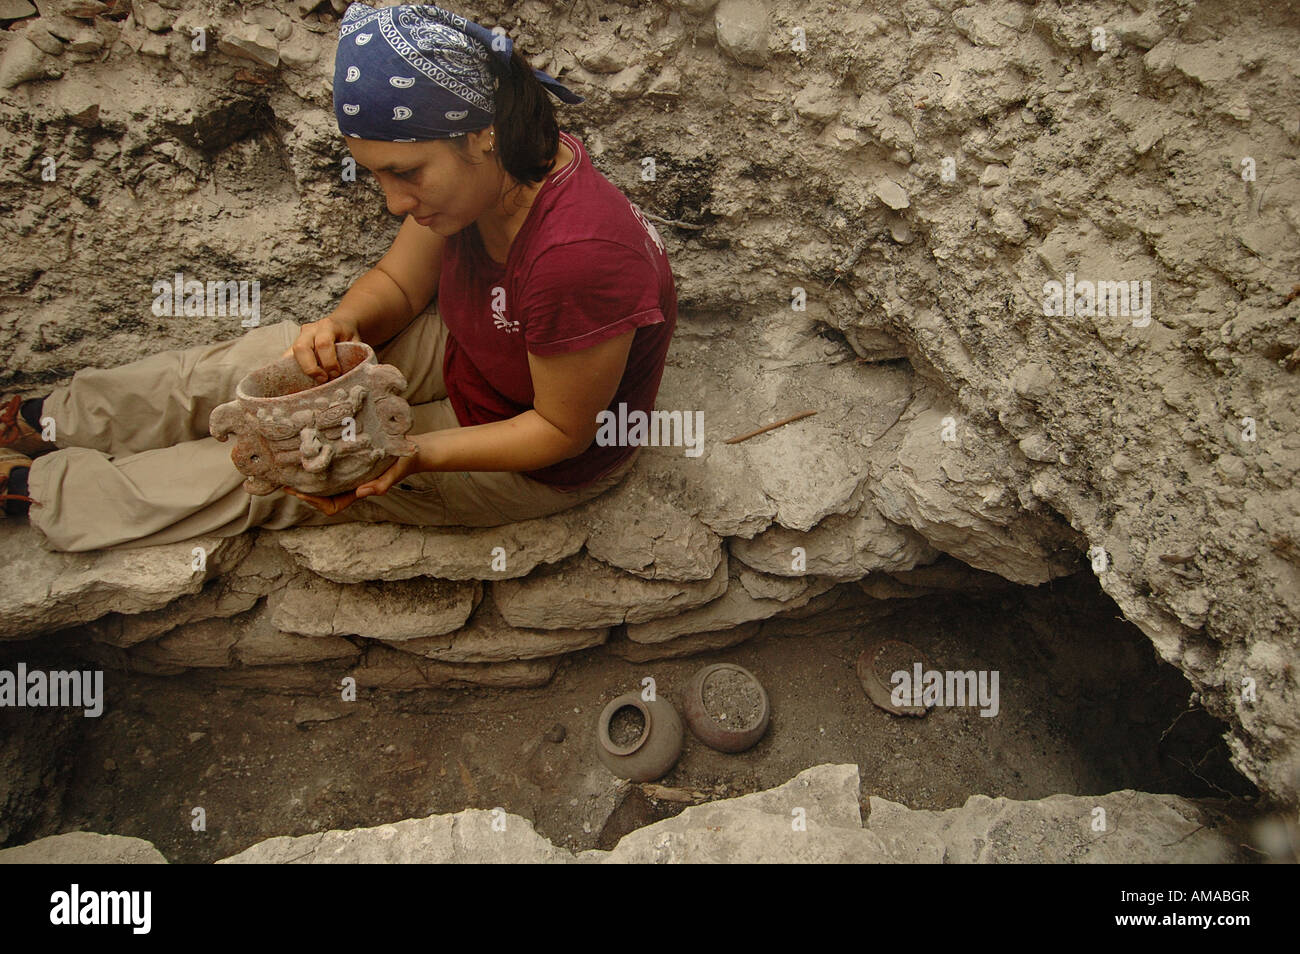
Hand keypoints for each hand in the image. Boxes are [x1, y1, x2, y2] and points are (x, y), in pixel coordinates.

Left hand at [282, 434, 437, 514]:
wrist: (410, 448)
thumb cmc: (404, 462)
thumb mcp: (396, 473)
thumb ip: (381, 484)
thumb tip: (361, 492)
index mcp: (357, 491)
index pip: (331, 506)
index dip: (314, 502)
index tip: (300, 492)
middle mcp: (349, 483)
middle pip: (320, 495)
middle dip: (302, 491)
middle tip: (283, 481)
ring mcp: (347, 472)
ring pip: (321, 482)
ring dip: (305, 478)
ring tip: (288, 469)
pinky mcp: (347, 459)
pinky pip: (327, 466)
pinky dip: (315, 463)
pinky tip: (305, 453)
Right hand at [283, 315, 361, 383]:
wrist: (341, 325)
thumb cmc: (349, 337)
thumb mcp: (356, 343)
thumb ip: (353, 357)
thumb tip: (349, 379)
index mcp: (328, 326)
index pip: (324, 344)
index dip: (329, 362)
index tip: (336, 374)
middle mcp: (310, 330)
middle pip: (301, 347)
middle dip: (310, 368)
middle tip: (323, 380)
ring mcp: (299, 338)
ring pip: (290, 354)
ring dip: (300, 372)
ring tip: (312, 384)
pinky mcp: (293, 347)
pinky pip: (288, 361)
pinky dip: (293, 373)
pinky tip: (302, 383)